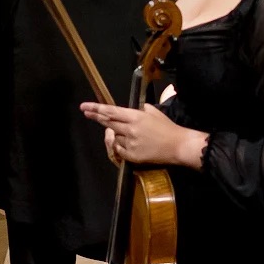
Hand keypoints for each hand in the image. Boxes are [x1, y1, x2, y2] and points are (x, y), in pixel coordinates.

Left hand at [80, 101, 206, 167]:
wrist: (178, 146)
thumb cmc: (167, 127)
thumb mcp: (153, 112)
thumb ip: (139, 109)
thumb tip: (130, 109)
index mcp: (136, 116)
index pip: (111, 111)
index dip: (96, 108)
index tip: (84, 106)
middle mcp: (130, 129)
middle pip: (108, 123)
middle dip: (96, 117)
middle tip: (87, 113)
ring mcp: (130, 143)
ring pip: (114, 137)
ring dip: (117, 134)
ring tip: (131, 134)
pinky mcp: (132, 156)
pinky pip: (120, 150)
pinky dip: (121, 146)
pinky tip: (131, 144)